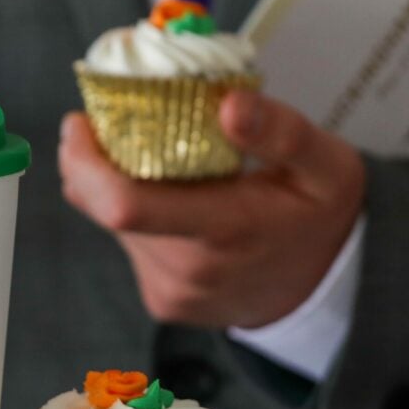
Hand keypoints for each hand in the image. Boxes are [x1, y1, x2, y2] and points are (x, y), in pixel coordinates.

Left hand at [58, 90, 365, 328]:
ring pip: (117, 226)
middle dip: (101, 163)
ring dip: (124, 188)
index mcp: (228, 228)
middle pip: (112, 209)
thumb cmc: (321, 216)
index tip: (80, 123)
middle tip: (114, 126)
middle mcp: (191, 269)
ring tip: (163, 165)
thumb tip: (230, 105)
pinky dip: (141, 218)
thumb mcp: (327, 165)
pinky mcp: (164, 303)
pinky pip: (132, 247)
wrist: (325, 290)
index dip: (85, 163)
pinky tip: (177, 204)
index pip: (126, 204)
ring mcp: (174, 292)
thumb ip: (282, 132)